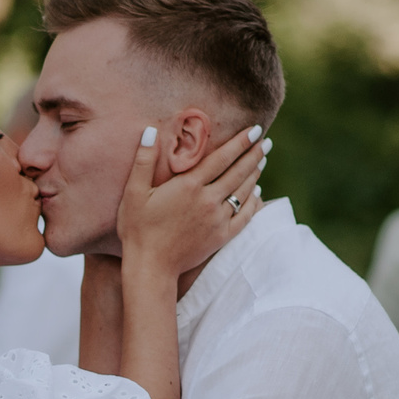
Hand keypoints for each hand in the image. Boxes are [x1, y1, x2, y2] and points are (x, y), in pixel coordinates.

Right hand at [117, 122, 267, 284]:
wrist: (150, 267)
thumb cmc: (137, 229)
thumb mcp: (133, 193)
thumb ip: (143, 160)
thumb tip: (149, 130)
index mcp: (189, 186)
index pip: (222, 158)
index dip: (240, 142)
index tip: (254, 130)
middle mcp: (208, 200)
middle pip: (238, 172)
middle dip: (254, 155)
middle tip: (266, 142)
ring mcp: (217, 220)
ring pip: (244, 192)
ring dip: (255, 175)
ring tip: (262, 161)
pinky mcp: (221, 237)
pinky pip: (245, 216)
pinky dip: (254, 202)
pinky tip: (257, 193)